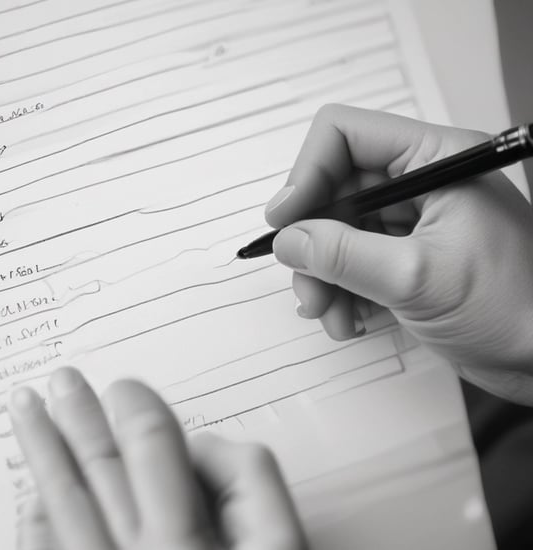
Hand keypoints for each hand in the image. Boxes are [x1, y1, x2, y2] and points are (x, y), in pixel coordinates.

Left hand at [10, 367, 305, 549]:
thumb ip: (254, 487)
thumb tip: (204, 447)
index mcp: (183, 544)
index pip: (151, 447)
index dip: (136, 409)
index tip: (125, 389)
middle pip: (95, 467)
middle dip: (77, 415)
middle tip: (60, 379)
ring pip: (58, 502)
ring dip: (40, 450)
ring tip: (24, 409)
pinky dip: (31, 523)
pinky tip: (28, 499)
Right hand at [266, 104, 532, 404]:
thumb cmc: (518, 309)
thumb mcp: (417, 278)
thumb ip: (343, 255)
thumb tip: (289, 239)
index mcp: (435, 160)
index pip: (345, 136)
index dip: (306, 173)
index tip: (285, 220)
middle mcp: (421, 183)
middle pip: (333, 189)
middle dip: (312, 240)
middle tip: (306, 281)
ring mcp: (413, 222)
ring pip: (337, 231)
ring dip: (322, 274)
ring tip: (330, 312)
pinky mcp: (407, 257)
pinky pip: (352, 261)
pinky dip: (341, 291)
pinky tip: (350, 319)